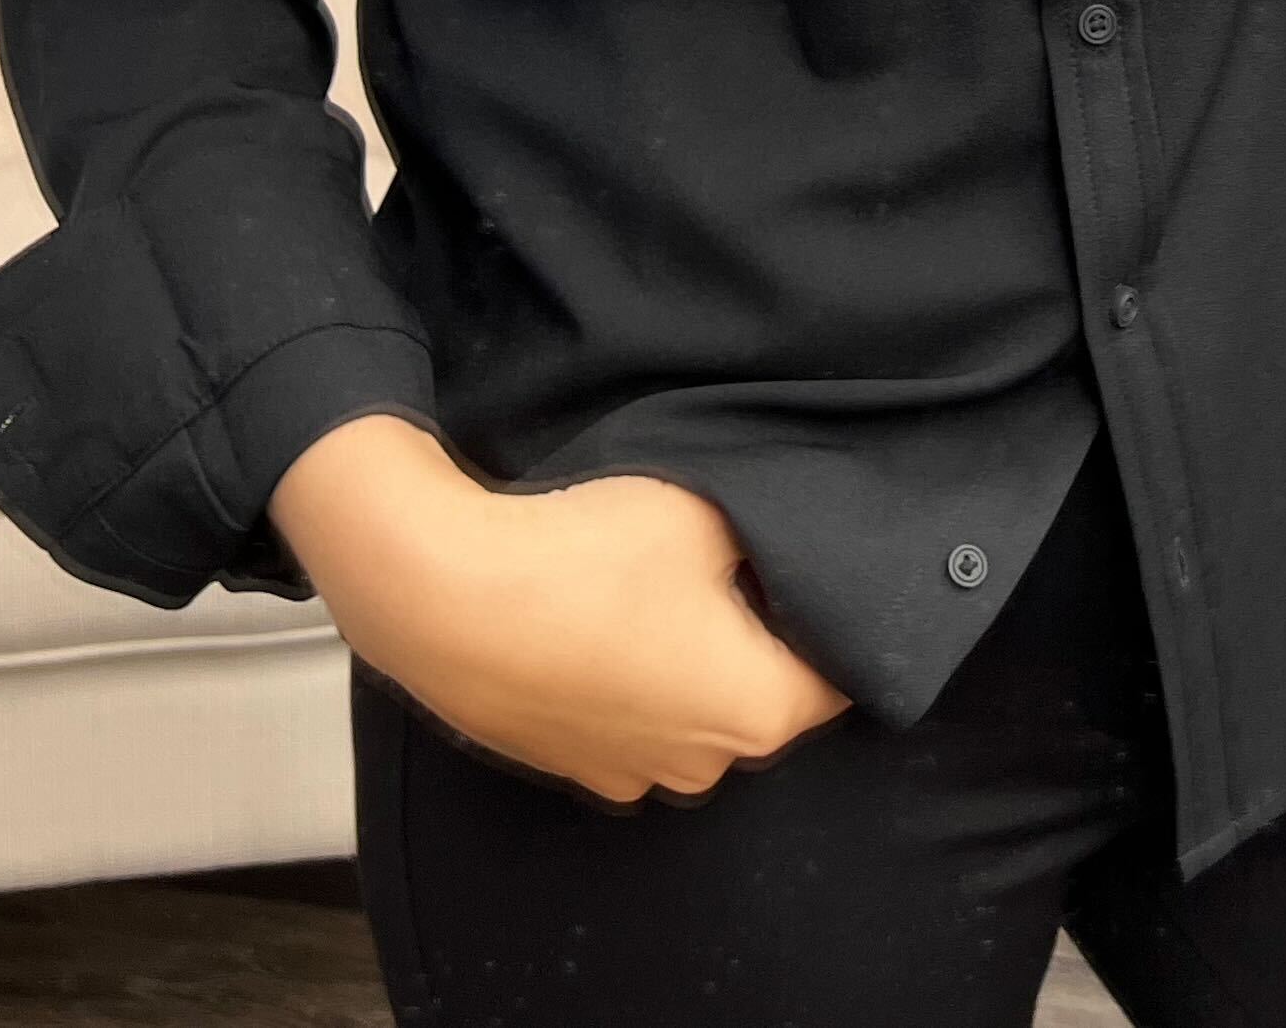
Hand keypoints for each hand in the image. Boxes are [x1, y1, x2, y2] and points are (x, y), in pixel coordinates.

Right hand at [273, 419, 852, 803]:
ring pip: (696, 709)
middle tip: (722, 563)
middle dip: (757, 634)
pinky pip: (633, 720)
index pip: (839, 673)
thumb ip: (769, 535)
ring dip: (689, 660)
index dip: (830, 614)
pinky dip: (629, 678)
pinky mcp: (574, 765)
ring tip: (648, 589)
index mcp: (759, 711)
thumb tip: (791, 544)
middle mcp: (706, 765)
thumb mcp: (704, 511)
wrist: (447, 600)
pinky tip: (598, 619)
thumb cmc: (585, 555)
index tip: (802, 567)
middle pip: (765, 693)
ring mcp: (633, 774)